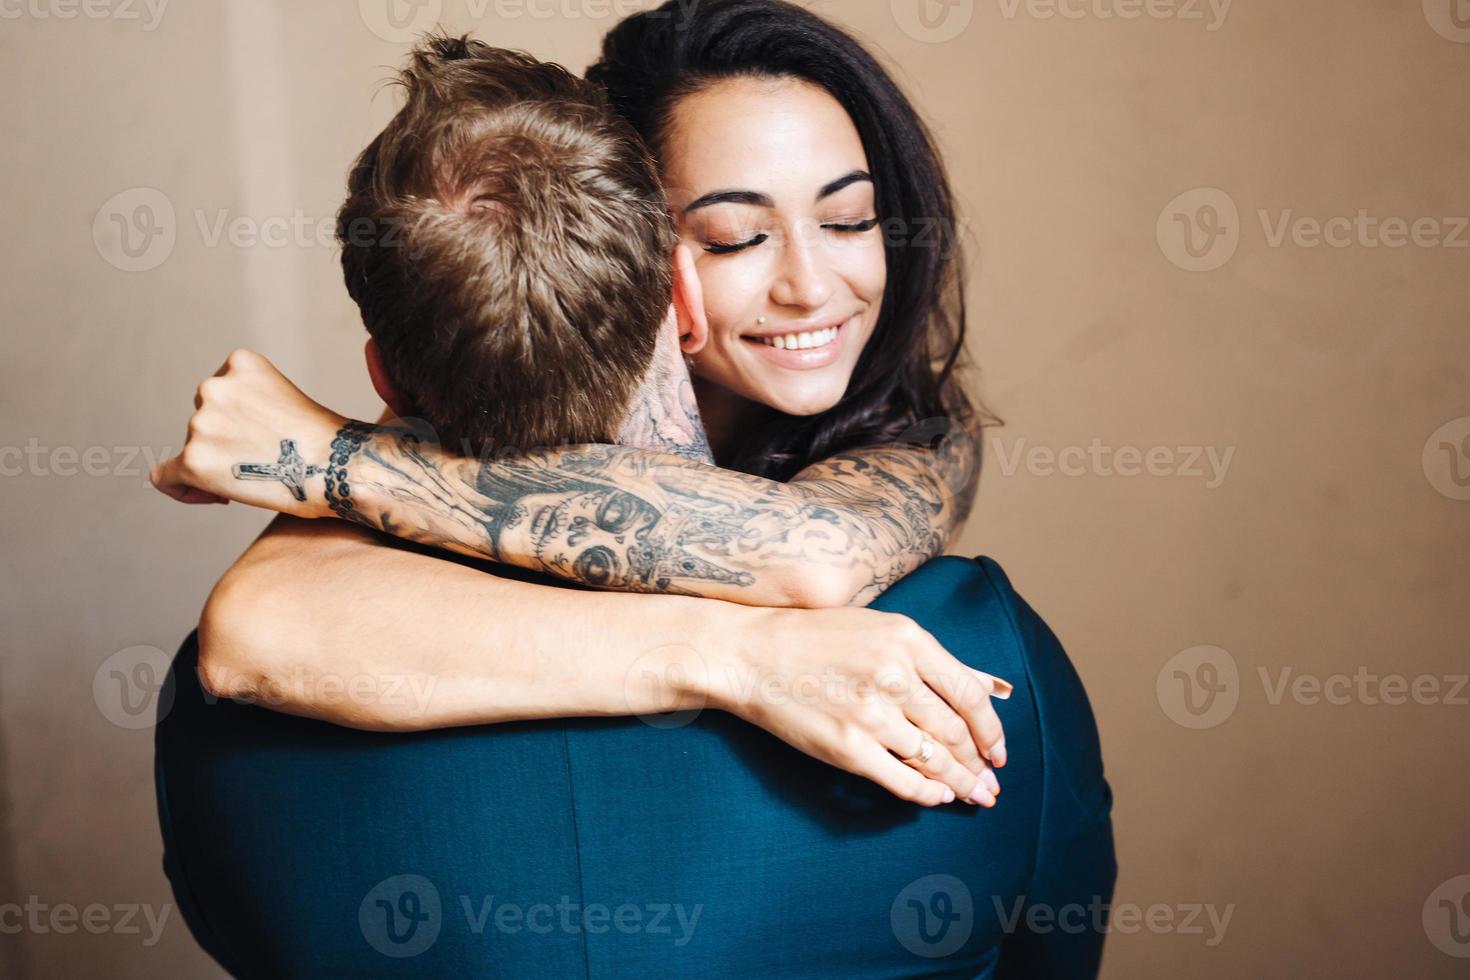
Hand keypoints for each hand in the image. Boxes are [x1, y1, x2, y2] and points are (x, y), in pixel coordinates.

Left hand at [150, 349, 346, 517]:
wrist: (338, 465)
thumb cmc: (324, 441)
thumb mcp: (284, 400)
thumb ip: (249, 406)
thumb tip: (220, 441)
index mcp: (240, 363)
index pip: (217, 392)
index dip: (234, 420)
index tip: (256, 439)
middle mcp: (213, 387)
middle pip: (203, 420)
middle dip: (226, 444)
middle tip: (258, 466)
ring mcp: (200, 424)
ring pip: (191, 449)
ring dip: (217, 466)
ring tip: (254, 481)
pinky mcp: (193, 460)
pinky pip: (164, 476)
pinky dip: (181, 488)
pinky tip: (210, 496)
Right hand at [706, 605, 1012, 806]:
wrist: (752, 654)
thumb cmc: (815, 637)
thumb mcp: (880, 629)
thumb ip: (934, 659)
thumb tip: (989, 687)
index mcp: (908, 640)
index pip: (970, 694)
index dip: (992, 729)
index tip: (999, 750)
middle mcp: (895, 675)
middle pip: (955, 731)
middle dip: (979, 763)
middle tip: (991, 783)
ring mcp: (871, 713)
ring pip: (934, 758)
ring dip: (960, 782)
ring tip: (975, 796)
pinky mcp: (847, 747)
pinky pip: (901, 779)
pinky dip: (926, 793)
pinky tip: (938, 797)